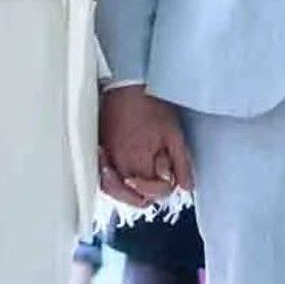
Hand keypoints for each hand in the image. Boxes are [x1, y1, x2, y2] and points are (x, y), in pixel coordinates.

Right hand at [99, 82, 193, 208]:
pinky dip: (114, 183)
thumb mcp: (174, 134)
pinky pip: (104, 178)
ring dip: (130, 192)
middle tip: (158, 181)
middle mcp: (118, 166)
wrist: (126, 86)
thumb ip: (181, 163)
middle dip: (149, 193)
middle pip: (133, 197)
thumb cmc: (149, 105)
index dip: (166, 185)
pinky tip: (122, 177)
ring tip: (141, 184)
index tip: (169, 171)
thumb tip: (186, 185)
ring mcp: (106, 160)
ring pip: (116, 191)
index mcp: (138, 163)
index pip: (155, 192)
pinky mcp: (98, 152)